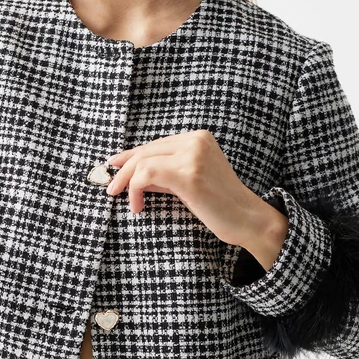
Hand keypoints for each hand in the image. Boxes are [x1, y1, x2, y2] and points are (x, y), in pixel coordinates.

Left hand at [106, 129, 265, 247]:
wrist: (247, 220)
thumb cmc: (220, 206)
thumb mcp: (188, 184)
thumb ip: (163, 175)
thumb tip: (132, 176)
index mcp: (198, 138)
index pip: (155, 145)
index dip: (131, 157)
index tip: (114, 168)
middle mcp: (195, 141)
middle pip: (146, 150)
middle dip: (123, 170)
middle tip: (111, 188)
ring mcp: (193, 155)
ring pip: (143, 162)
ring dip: (127, 182)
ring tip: (125, 200)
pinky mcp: (188, 173)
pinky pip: (147, 175)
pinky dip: (135, 190)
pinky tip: (137, 206)